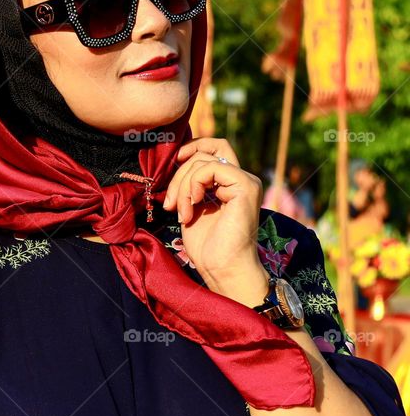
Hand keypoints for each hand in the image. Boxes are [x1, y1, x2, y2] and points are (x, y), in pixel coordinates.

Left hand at [162, 138, 268, 306]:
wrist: (221, 268)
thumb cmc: (206, 245)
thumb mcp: (191, 206)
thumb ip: (190, 184)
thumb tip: (176, 159)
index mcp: (231, 183)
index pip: (215, 147)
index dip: (192, 147)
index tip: (173, 162)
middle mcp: (242, 179)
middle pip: (204, 152)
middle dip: (178, 174)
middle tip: (169, 203)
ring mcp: (246, 181)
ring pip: (203, 160)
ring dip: (182, 186)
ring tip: (180, 212)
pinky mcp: (245, 187)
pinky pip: (210, 168)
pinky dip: (193, 185)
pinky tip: (192, 206)